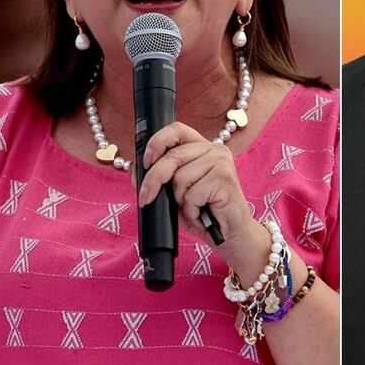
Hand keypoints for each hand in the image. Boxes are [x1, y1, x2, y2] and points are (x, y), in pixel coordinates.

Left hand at [137, 121, 257, 252]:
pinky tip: (202, 213)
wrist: (230, 235)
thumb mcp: (175, 194)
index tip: (145, 161)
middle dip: (153, 180)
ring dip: (180, 200)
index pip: (176, 129)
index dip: (157, 142)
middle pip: (173, 156)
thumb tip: (134, 168)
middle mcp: (214, 149)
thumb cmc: (203, 212)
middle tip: (146, 198)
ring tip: (194, 208)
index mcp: (201, 147)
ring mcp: (221, 162)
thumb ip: (158, 178)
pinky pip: (192, 194)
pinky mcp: (225, 178)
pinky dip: (191, 210)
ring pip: (181, 177)